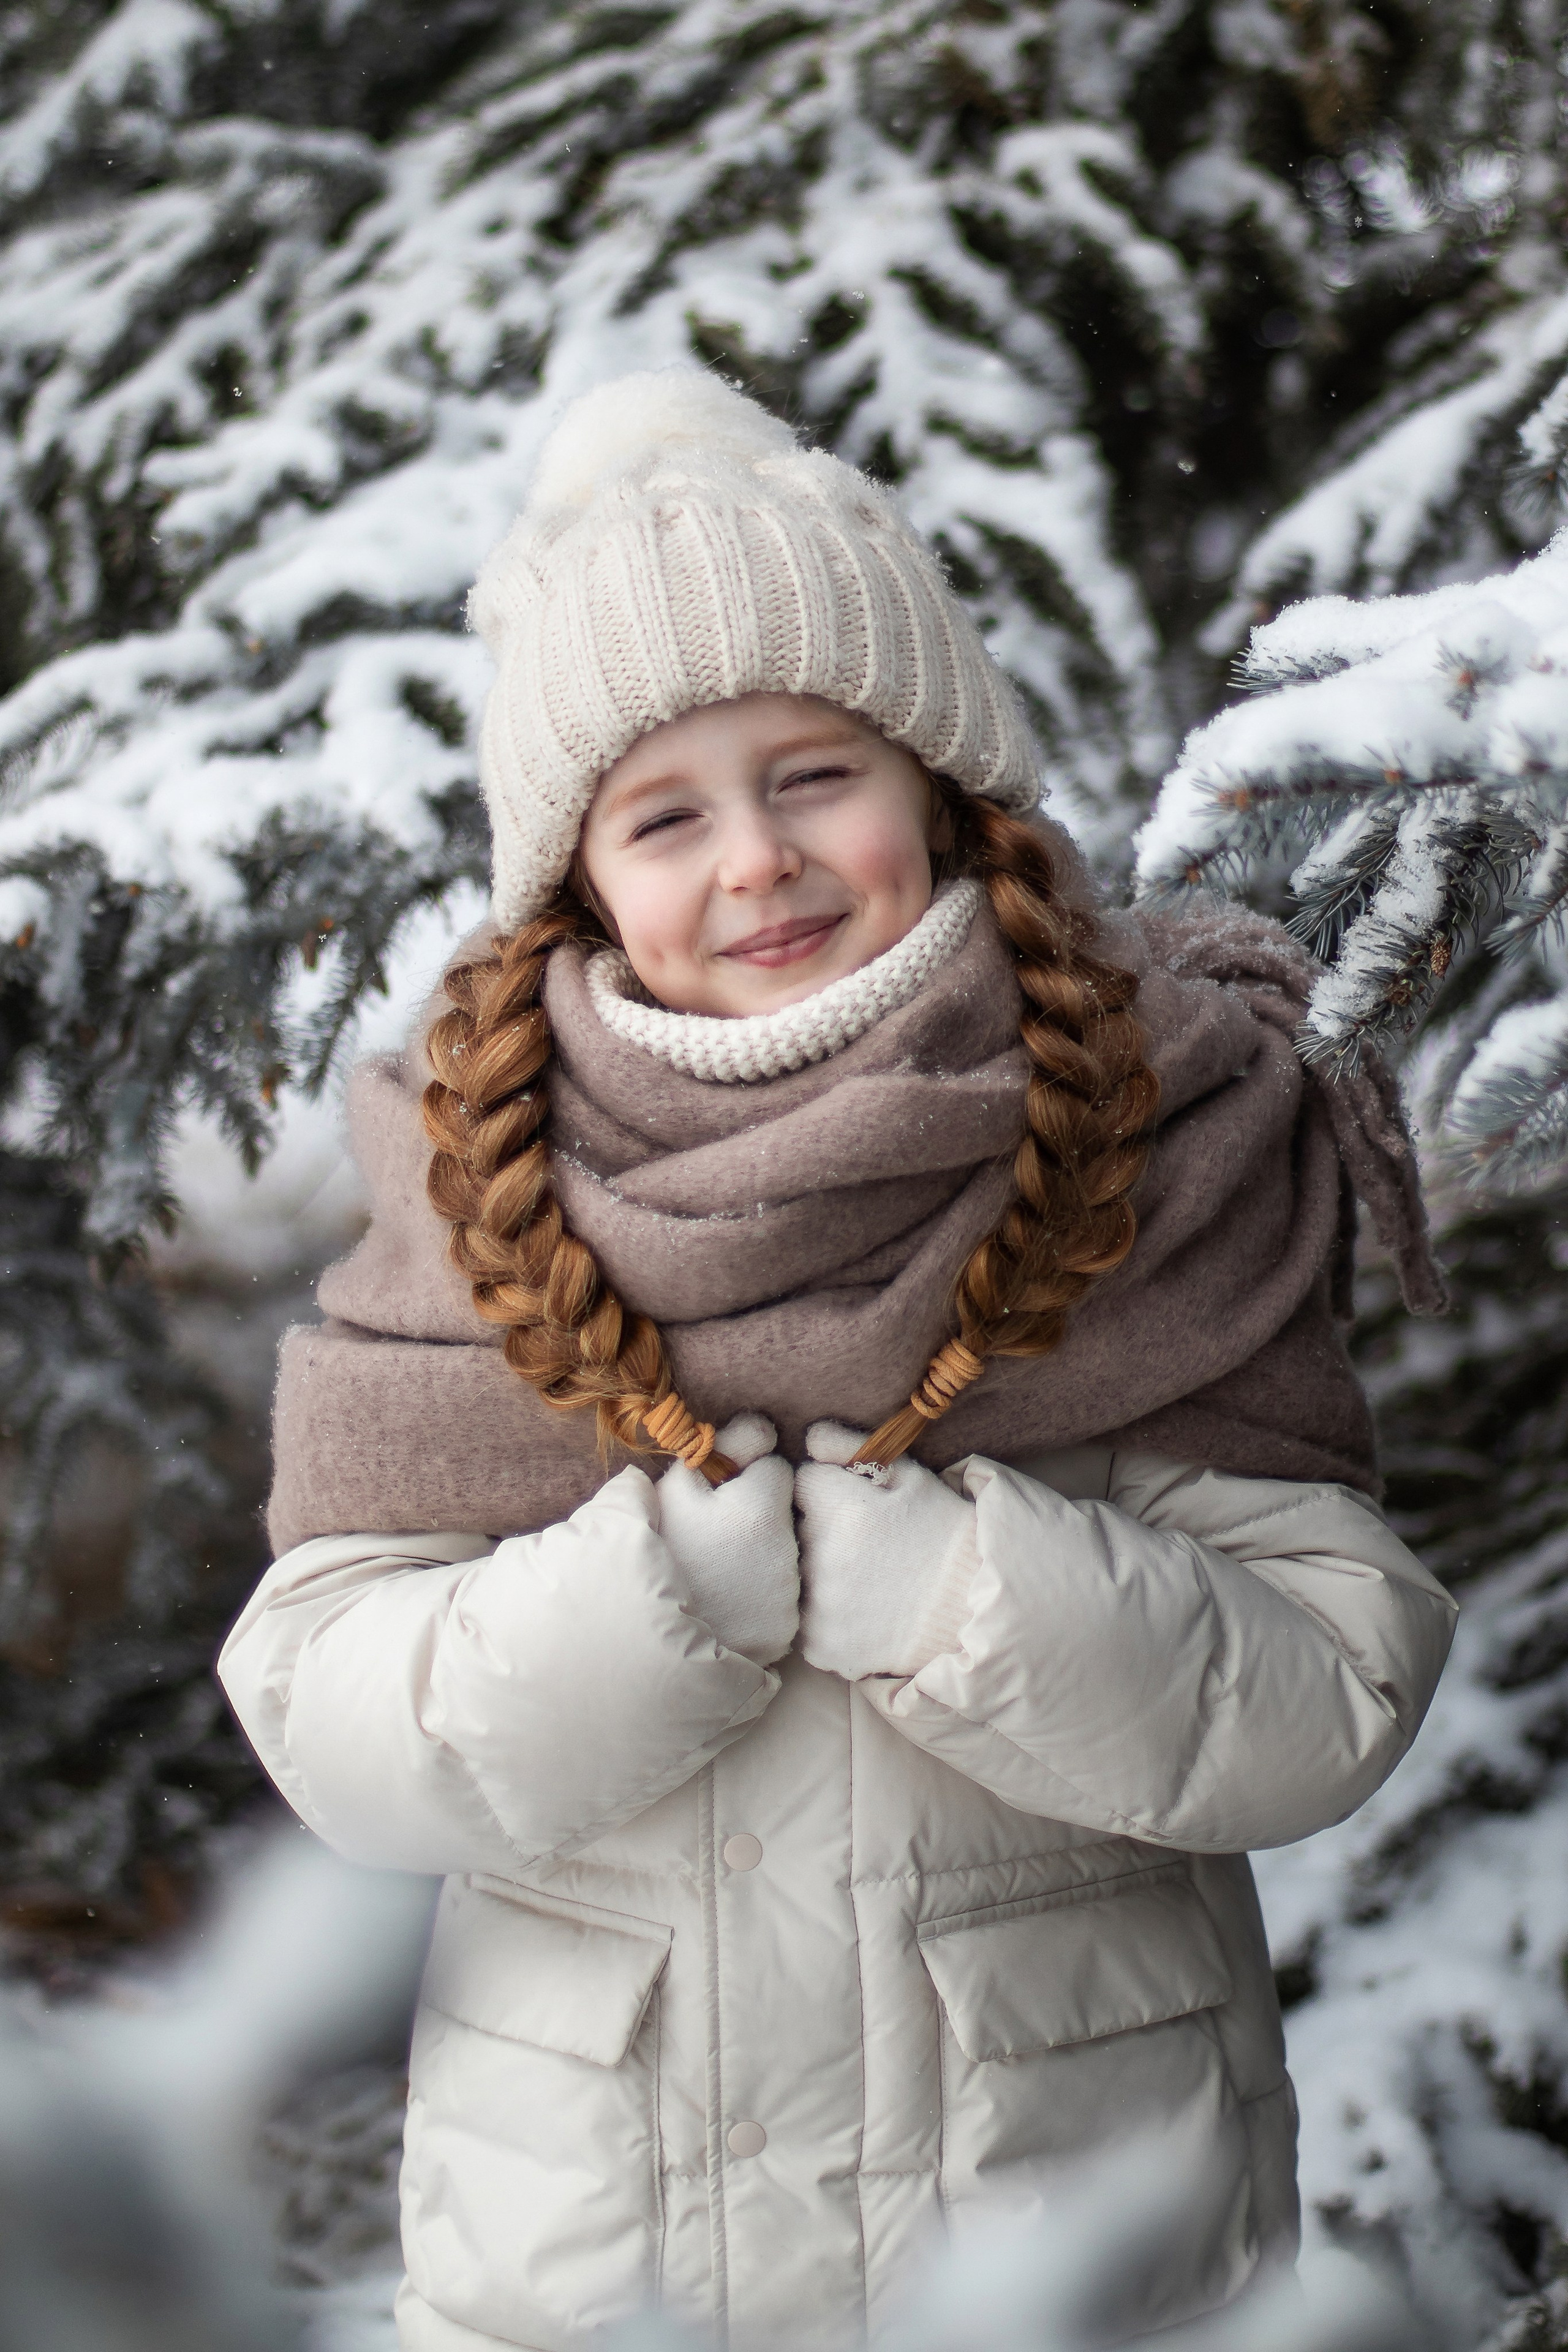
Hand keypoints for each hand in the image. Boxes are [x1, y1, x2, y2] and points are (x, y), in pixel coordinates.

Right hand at [656, 1414, 798, 1665]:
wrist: (648, 1642)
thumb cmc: (658, 1551)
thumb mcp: (674, 1489)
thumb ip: (716, 1448)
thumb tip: (761, 1430)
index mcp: (762, 1508)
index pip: (778, 1467)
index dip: (747, 1473)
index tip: (722, 1489)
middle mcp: (788, 1551)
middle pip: (783, 1512)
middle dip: (756, 1512)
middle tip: (715, 1531)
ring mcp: (789, 1597)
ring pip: (783, 1554)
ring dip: (759, 1552)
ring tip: (718, 1568)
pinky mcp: (784, 1632)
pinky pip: (780, 1597)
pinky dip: (760, 1594)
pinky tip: (728, 1600)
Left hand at [794, 1423, 979, 1680]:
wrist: (972, 1606)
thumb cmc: (941, 1532)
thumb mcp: (908, 1475)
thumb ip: (851, 1446)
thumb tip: (809, 1437)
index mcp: (840, 1509)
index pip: (803, 1482)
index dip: (829, 1490)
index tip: (856, 1505)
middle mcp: (821, 1558)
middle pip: (796, 1530)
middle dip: (821, 1529)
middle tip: (867, 1545)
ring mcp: (819, 1607)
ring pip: (798, 1575)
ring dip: (820, 1573)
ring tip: (866, 1579)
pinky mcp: (821, 1646)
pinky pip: (806, 1622)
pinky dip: (827, 1618)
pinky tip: (863, 1611)